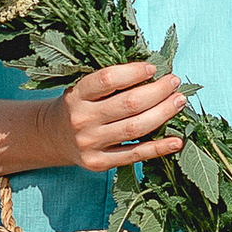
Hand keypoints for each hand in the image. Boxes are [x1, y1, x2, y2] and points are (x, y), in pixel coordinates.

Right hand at [56, 59, 188, 173]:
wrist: (52, 137)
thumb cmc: (78, 107)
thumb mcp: (83, 89)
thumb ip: (111, 82)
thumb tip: (153, 73)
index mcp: (77, 95)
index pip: (108, 79)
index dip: (134, 72)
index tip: (153, 68)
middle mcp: (82, 119)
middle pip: (129, 104)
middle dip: (158, 91)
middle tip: (175, 82)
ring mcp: (90, 143)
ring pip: (135, 128)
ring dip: (163, 114)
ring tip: (179, 102)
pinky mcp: (99, 163)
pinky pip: (135, 155)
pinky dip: (159, 148)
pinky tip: (177, 140)